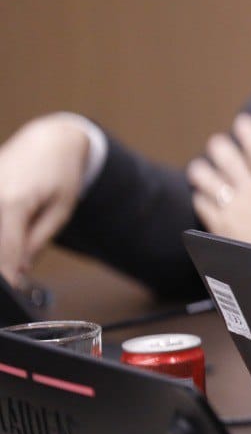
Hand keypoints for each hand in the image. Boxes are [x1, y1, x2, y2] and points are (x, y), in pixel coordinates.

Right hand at [0, 114, 90, 284]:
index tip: (14, 293)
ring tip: (18, 250)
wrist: (49, 140)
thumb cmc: (60, 173)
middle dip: (3, 265)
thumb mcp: (61, 210)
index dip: (9, 277)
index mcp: (12, 203)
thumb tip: (18, 270)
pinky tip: (12, 237)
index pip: (5, 252)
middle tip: (14, 279)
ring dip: (2, 248)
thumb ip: (37, 241)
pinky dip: (1, 233)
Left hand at [188, 113, 250, 244]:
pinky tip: (203, 198)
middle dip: (220, 147)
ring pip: (205, 176)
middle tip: (219, 146)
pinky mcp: (218, 225)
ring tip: (201, 169)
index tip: (243, 122)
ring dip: (202, 170)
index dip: (249, 131)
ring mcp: (232, 207)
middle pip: (226, 155)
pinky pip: (201, 203)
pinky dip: (201, 198)